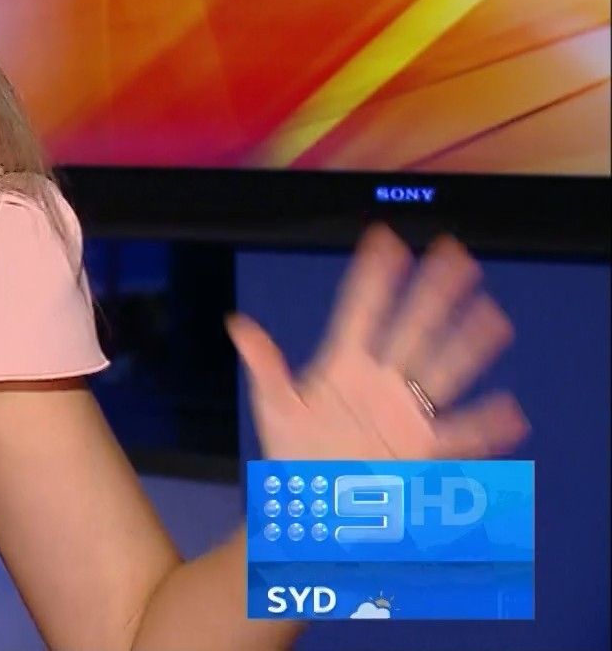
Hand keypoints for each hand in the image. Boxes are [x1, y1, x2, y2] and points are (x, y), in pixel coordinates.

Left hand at [226, 224, 529, 461]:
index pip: (360, 311)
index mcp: (342, 366)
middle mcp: (379, 382)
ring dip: (464, 343)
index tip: (385, 239)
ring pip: (440, 369)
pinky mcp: (419, 449)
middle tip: (452, 254)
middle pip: (409, 328)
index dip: (373, 276)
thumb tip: (238, 324)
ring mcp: (402, 412)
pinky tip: (507, 409)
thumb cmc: (293, 454)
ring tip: (488, 313)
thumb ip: (264, 364)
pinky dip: (482, 424)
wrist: (312, 505)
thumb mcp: (274, 406)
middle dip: (430, 292)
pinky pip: (455, 433)